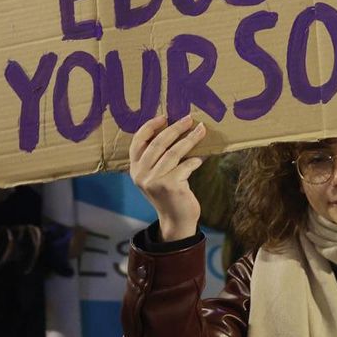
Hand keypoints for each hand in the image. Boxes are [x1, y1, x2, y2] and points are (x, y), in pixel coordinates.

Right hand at [129, 115, 206, 241]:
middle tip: (189, 119)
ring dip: (190, 139)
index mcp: (135, 168)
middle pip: (158, 143)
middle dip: (175, 128)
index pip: (138, 141)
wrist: (176, 219)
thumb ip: (158, 157)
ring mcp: (154, 180)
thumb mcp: (157, 175)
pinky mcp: (169, 186)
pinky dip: (195, 160)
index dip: (150, 127)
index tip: (165, 117)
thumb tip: (177, 128)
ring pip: (174, 152)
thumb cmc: (169, 192)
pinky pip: (185, 166)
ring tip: (201, 131)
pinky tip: (201, 158)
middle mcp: (141, 174)